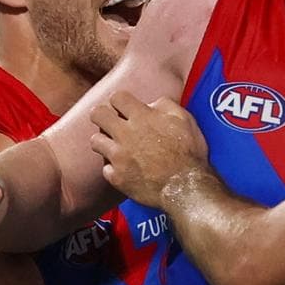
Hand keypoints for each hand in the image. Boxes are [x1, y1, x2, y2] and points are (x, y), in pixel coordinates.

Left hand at [90, 92, 208, 207]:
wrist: (186, 187)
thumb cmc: (189, 154)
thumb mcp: (185, 120)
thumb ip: (166, 105)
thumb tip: (152, 104)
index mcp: (142, 118)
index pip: (117, 97)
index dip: (120, 100)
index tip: (124, 107)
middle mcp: (125, 135)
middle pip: (97, 114)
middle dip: (102, 115)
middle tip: (111, 121)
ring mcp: (119, 157)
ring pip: (95, 141)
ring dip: (104, 141)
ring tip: (115, 145)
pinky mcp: (117, 178)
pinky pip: (105, 168)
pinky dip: (113, 168)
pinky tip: (124, 168)